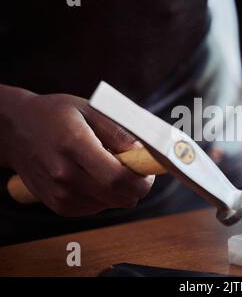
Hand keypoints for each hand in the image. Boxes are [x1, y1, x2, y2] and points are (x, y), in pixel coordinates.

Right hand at [4, 92, 153, 216]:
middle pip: (118, 196)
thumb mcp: (90, 109)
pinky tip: (93, 176)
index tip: (149, 171)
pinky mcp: (59, 206)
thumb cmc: (57, 115)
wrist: (15, 131)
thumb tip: (144, 153)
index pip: (117, 177)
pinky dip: (104, 196)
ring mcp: (59, 194)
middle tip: (135, 168)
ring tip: (106, 166)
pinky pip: (97, 208)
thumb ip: (119, 131)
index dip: (142, 179)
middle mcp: (64, 174)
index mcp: (74, 145)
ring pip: (111, 204)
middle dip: (137, 186)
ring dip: (120, 190)